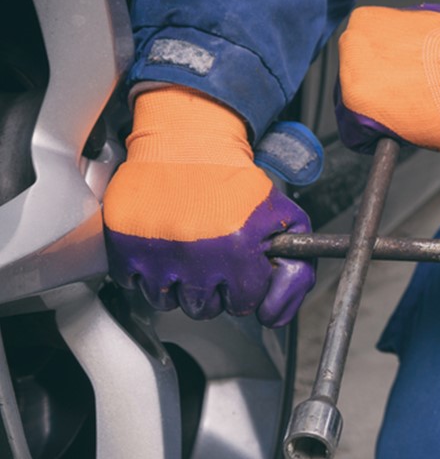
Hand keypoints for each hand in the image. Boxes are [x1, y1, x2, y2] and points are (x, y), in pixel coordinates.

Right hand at [103, 86, 314, 328]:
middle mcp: (197, 257)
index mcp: (238, 251)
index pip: (243, 303)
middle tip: (210, 266)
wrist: (188, 144)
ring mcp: (157, 254)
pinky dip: (143, 274)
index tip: (239, 277)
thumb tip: (275, 314)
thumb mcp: (282, 217)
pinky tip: (159, 252)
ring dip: (177, 287)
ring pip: (166, 302)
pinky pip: (132, 284)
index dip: (243, 290)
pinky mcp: (125, 246)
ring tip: (185, 258)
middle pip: (204, 309)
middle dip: (211, 292)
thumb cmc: (234, 180)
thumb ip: (296, 268)